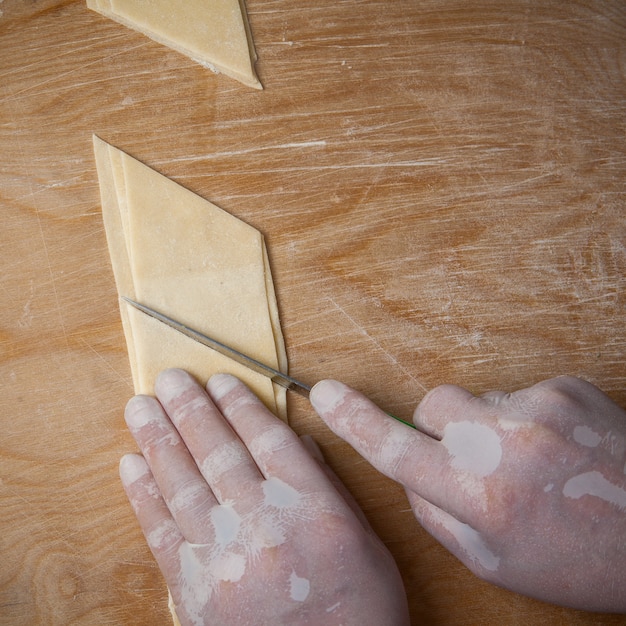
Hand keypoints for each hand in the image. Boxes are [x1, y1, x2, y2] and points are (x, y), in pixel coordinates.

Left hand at [119, 369, 409, 625]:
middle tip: (170, 378)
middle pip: (219, 452)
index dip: (240, 405)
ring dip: (158, 440)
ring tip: (140, 407)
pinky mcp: (196, 591)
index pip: (267, 439)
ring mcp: (226, 558)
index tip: (220, 379)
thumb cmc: (357, 607)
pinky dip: (144, 495)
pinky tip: (131, 464)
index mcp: (313, 509)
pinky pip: (164, 533)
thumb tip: (295, 440)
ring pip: (184, 484)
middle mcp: (266, 525)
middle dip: (191, 409)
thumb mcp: (365, 539)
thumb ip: (328, 485)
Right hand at [310, 376, 625, 612]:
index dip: (354, 421)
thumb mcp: (495, 563)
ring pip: (474, 397)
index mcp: (481, 497)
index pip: (396, 450)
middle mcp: (505, 445)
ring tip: (527, 458)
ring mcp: (539, 409)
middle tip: (472, 459)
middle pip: (432, 405)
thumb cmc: (579, 559)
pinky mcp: (565, 387)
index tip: (325, 394)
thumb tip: (408, 471)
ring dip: (484, 422)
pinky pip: (517, 391)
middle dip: (439, 428)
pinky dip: (525, 415)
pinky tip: (557, 447)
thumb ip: (436, 514)